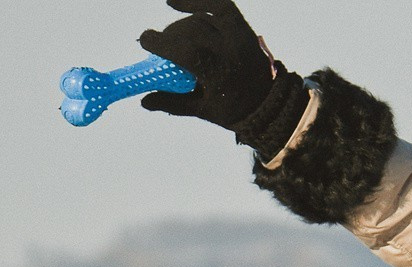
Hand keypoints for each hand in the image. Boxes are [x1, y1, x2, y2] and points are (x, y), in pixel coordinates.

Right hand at [138, 0, 279, 129]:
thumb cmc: (232, 109)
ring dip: (181, 24)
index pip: (185, 50)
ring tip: (172, 35)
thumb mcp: (202, 110)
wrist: (268, 101)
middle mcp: (229, 49)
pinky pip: (219, 4)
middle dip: (170, 35)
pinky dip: (196, 1)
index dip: (161, 42)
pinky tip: (174, 2)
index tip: (145, 40)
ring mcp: (238, 34)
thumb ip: (172, 103)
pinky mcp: (242, 25)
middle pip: (191, 31)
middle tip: (159, 43)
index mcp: (219, 73)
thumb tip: (143, 101)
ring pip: (202, 18)